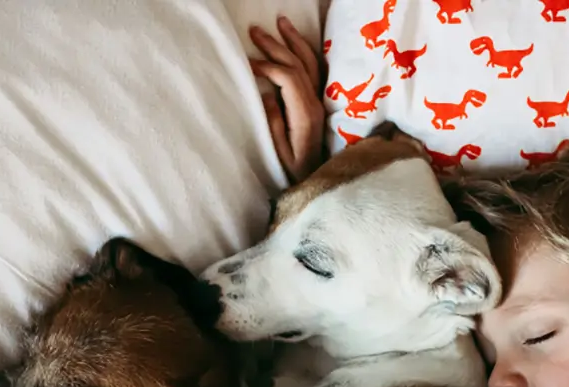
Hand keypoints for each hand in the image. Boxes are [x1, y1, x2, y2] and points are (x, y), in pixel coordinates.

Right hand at [250, 16, 325, 182]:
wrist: (319, 182)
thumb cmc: (295, 173)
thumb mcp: (280, 154)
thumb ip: (274, 123)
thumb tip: (267, 93)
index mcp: (306, 115)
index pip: (289, 78)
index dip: (268, 65)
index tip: (248, 63)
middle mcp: (316, 103)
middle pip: (298, 64)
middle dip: (276, 45)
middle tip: (255, 30)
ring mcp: (320, 102)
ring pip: (309, 63)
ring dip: (293, 41)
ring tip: (280, 22)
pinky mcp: (319, 104)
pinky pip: (315, 70)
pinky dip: (305, 52)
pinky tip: (296, 42)